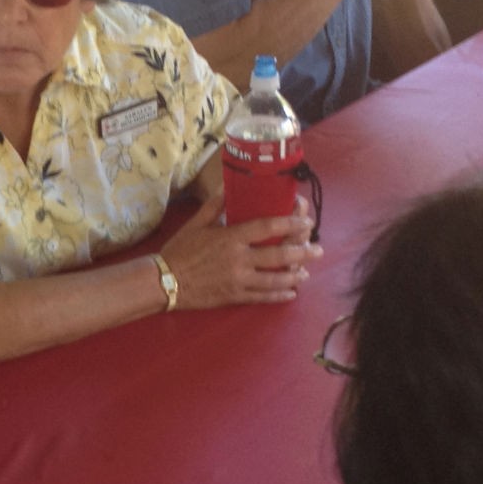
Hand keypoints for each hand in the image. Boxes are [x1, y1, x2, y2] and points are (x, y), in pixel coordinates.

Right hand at [160, 193, 321, 308]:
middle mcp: (239, 259)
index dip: (290, 222)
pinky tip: (290, 293)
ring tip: (305, 272)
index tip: (305, 220)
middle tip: (318, 250)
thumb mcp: (196, 224)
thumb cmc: (179, 250)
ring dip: (294, 275)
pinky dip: (278, 295)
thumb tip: (227, 186)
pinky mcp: (234, 296)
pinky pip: (262, 297)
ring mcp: (238, 280)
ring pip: (274, 278)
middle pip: (279, 254)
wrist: (164, 281)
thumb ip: (215, 206)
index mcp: (231, 238)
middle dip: (302, 252)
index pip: (267, 227)